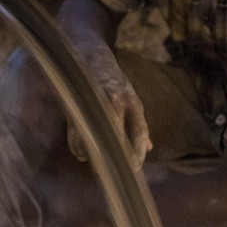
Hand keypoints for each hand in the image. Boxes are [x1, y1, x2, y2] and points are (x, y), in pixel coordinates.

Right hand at [68, 51, 151, 170]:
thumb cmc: (112, 82)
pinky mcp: (77, 104)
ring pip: (96, 137)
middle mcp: (116, 101)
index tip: (136, 168)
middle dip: (118, 158)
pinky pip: (77, 133)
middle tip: (116, 172)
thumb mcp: (130, 99)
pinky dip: (79, 146)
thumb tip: (149, 148)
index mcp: (132, 101)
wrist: (88, 55)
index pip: (139, 132)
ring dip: (95, 155)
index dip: (138, 152)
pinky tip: (82, 153)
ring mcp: (95, 102)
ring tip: (96, 163)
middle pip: (119, 137)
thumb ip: (138, 124)